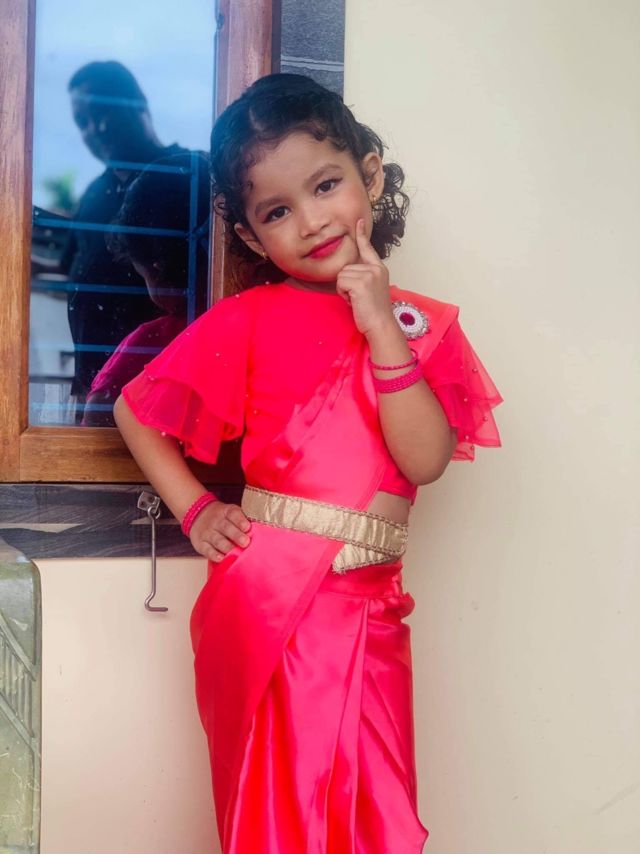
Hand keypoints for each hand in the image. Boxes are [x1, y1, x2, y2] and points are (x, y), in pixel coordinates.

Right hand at [188, 500, 251, 561]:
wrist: (198, 515)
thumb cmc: (223, 518)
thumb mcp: (230, 513)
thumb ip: (242, 521)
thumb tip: (261, 532)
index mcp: (226, 511)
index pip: (233, 513)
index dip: (240, 520)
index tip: (247, 527)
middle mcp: (216, 521)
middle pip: (226, 527)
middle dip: (236, 535)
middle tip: (245, 542)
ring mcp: (207, 532)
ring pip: (217, 540)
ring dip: (227, 546)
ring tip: (235, 552)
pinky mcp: (200, 543)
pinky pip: (206, 549)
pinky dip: (213, 554)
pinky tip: (221, 558)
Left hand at [336, 218, 394, 336]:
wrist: (380, 324)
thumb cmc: (374, 311)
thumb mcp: (371, 288)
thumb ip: (363, 276)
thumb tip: (347, 270)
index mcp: (379, 269)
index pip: (368, 248)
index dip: (361, 235)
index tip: (358, 221)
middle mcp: (376, 269)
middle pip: (346, 267)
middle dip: (347, 283)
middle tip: (358, 297)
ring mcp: (369, 275)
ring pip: (342, 275)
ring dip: (344, 289)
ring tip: (357, 300)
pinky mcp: (361, 283)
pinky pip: (341, 282)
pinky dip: (343, 294)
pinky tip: (354, 301)